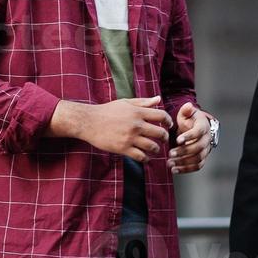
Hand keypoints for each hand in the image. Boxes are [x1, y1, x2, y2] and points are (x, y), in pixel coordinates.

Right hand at [55, 97, 171, 162]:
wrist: (89, 122)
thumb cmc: (107, 110)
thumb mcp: (126, 103)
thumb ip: (143, 102)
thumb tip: (158, 99)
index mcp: (138, 112)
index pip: (161, 116)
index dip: (168, 121)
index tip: (168, 125)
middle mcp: (136, 125)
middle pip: (160, 133)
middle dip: (164, 137)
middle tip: (163, 139)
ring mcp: (130, 138)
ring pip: (152, 147)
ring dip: (156, 149)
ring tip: (155, 149)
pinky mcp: (123, 148)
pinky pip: (140, 156)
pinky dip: (146, 159)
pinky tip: (145, 157)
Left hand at [168, 104, 212, 174]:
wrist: (196, 128)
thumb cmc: (190, 120)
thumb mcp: (186, 113)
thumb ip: (186, 110)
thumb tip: (188, 106)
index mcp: (203, 127)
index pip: (198, 132)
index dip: (189, 137)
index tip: (178, 140)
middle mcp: (206, 139)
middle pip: (198, 148)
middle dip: (183, 152)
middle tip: (170, 153)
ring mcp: (205, 150)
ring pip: (197, 158)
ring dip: (183, 162)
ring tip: (170, 163)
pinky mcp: (202, 158)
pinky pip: (197, 166)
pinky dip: (186, 169)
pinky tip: (175, 170)